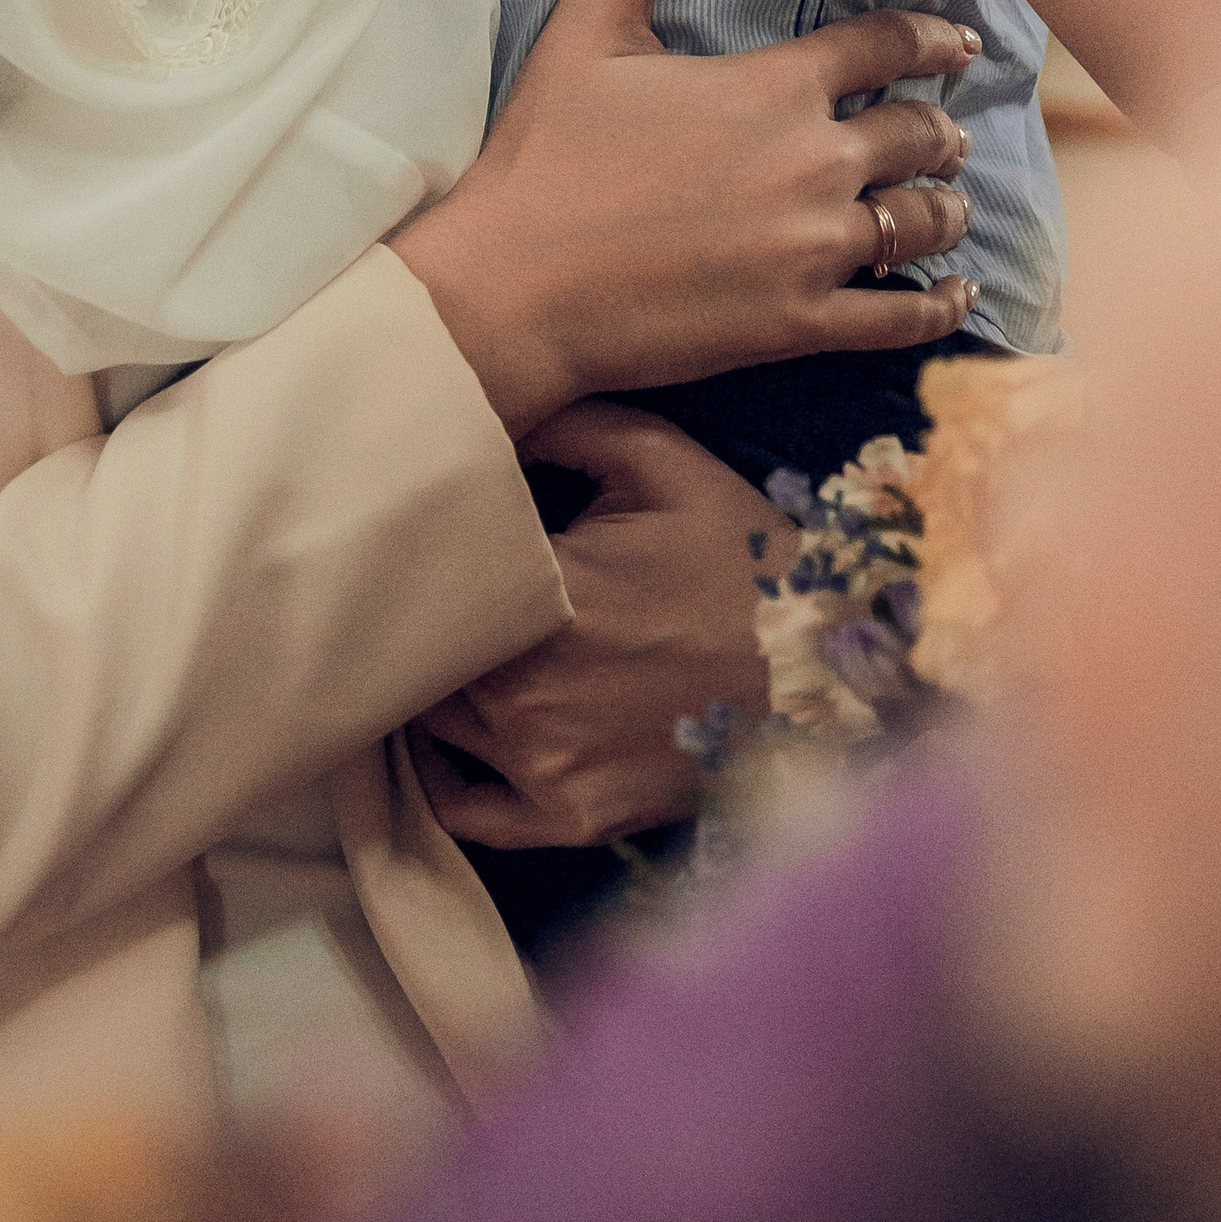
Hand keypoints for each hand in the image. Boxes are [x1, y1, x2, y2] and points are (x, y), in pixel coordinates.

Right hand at [389, 0, 976, 439]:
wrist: (511, 286)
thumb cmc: (545, 149)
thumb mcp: (593, 19)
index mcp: (774, 86)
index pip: (887, 46)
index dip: (934, 39)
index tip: (960, 44)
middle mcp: (813, 163)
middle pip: (918, 135)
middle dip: (939, 129)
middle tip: (947, 133)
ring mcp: (812, 250)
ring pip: (924, 223)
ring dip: (945, 207)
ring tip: (950, 204)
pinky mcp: (799, 325)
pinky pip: (900, 316)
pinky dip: (939, 304)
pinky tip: (952, 293)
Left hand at [412, 404, 793, 848]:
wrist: (820, 673)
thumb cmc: (743, 560)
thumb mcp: (665, 463)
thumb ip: (568, 425)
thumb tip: (482, 403)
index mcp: (545, 593)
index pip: (426, 577)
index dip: (411, 560)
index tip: (400, 540)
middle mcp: (527, 691)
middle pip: (418, 655)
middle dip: (415, 623)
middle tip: (406, 595)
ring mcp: (545, 764)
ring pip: (431, 725)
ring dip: (425, 689)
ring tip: (431, 651)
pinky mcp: (569, 818)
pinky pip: (463, 810)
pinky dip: (441, 776)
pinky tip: (445, 736)